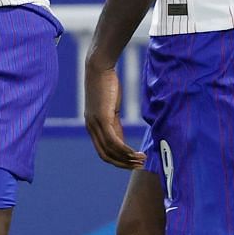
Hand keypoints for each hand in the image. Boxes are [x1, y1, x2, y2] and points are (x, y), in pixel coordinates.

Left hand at [84, 52, 143, 168]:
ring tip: (142, 160)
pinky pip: (114, 141)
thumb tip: (121, 139)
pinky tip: (136, 153)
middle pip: (106, 155)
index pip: (103, 152)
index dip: (118, 161)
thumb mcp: (111, 108)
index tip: (132, 164)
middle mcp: (91, 127)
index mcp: (92, 126)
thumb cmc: (106, 84)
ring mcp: (95, 124)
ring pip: (111, 150)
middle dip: (123, 164)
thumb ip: (114, 124)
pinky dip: (125, 150)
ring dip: (127, 158)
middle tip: (139, 166)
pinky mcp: (102, 118)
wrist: (99, 67)